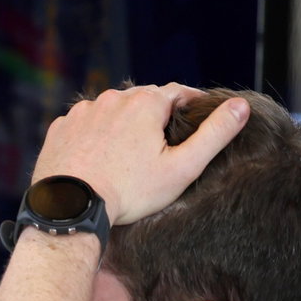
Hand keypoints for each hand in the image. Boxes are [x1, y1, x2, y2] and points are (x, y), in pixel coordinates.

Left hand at [31, 84, 249, 226]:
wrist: (70, 208)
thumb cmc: (129, 192)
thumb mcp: (181, 167)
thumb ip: (214, 135)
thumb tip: (241, 106)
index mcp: (146, 102)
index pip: (178, 93)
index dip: (191, 104)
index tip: (196, 117)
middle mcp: (113, 98)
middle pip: (143, 101)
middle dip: (154, 116)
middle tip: (161, 140)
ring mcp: (83, 112)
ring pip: (111, 111)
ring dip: (122, 123)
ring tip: (128, 150)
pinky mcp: (60, 128)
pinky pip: (84, 125)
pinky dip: (93, 135)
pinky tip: (98, 155)